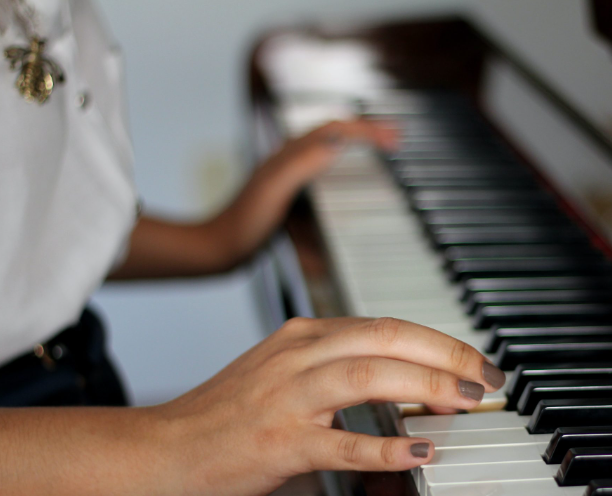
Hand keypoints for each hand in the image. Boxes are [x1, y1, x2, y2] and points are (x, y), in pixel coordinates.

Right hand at [150, 317, 504, 495]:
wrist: (160, 448)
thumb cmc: (225, 414)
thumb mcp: (283, 370)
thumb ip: (337, 366)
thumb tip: (402, 379)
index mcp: (304, 336)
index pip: (386, 325)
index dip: (438, 340)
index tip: (473, 359)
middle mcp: (298, 356)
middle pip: (387, 339)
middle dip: (446, 354)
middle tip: (486, 377)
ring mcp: (287, 399)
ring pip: (369, 377)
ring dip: (426, 386)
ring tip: (464, 402)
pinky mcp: (278, 444)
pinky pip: (341, 444)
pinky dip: (384, 447)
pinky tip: (419, 453)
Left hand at [212, 119, 397, 263]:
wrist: (217, 250)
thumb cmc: (242, 224)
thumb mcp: (275, 189)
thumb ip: (303, 162)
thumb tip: (336, 142)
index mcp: (290, 155)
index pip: (336, 129)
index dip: (368, 129)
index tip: (394, 137)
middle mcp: (290, 162)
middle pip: (335, 135)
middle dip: (367, 132)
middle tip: (395, 137)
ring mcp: (290, 181)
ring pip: (330, 156)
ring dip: (357, 152)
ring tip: (381, 156)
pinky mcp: (289, 202)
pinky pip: (322, 185)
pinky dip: (342, 184)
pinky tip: (351, 198)